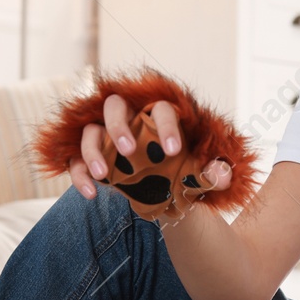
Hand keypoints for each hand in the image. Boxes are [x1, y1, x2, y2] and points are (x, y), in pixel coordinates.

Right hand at [67, 94, 232, 201]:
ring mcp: (105, 136)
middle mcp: (129, 118)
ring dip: (93, 149)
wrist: (162, 190)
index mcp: (159, 115)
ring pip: (91, 130)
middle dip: (119, 126)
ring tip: (104, 175)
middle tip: (128, 151)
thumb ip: (212, 173)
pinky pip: (76, 159)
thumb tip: (223, 175)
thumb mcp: (197, 175)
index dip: (166, 126)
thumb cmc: (180, 172)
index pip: (161, 110)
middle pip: (115, 106)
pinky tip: (91, 193)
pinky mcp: (90, 156)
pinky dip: (80, 174)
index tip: (173, 151)